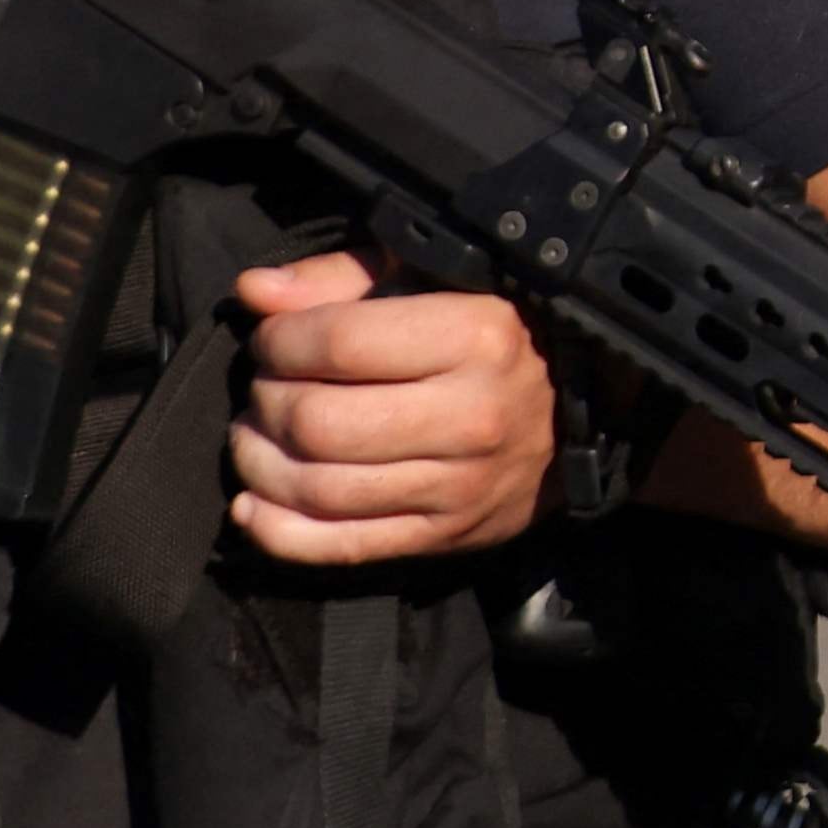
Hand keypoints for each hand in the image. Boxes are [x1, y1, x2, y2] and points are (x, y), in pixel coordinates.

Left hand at [229, 251, 553, 564]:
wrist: (573, 417)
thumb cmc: (492, 334)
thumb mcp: (432, 281)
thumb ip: (340, 280)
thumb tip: (254, 292)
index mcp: (477, 337)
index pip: (338, 342)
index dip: (280, 339)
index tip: (273, 337)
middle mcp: (473, 416)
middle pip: (318, 421)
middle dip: (267, 400)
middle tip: (266, 386)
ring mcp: (460, 486)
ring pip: (318, 489)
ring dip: (261, 462)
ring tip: (255, 437)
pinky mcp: (445, 536)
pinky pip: (340, 547)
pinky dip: (278, 531)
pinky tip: (253, 504)